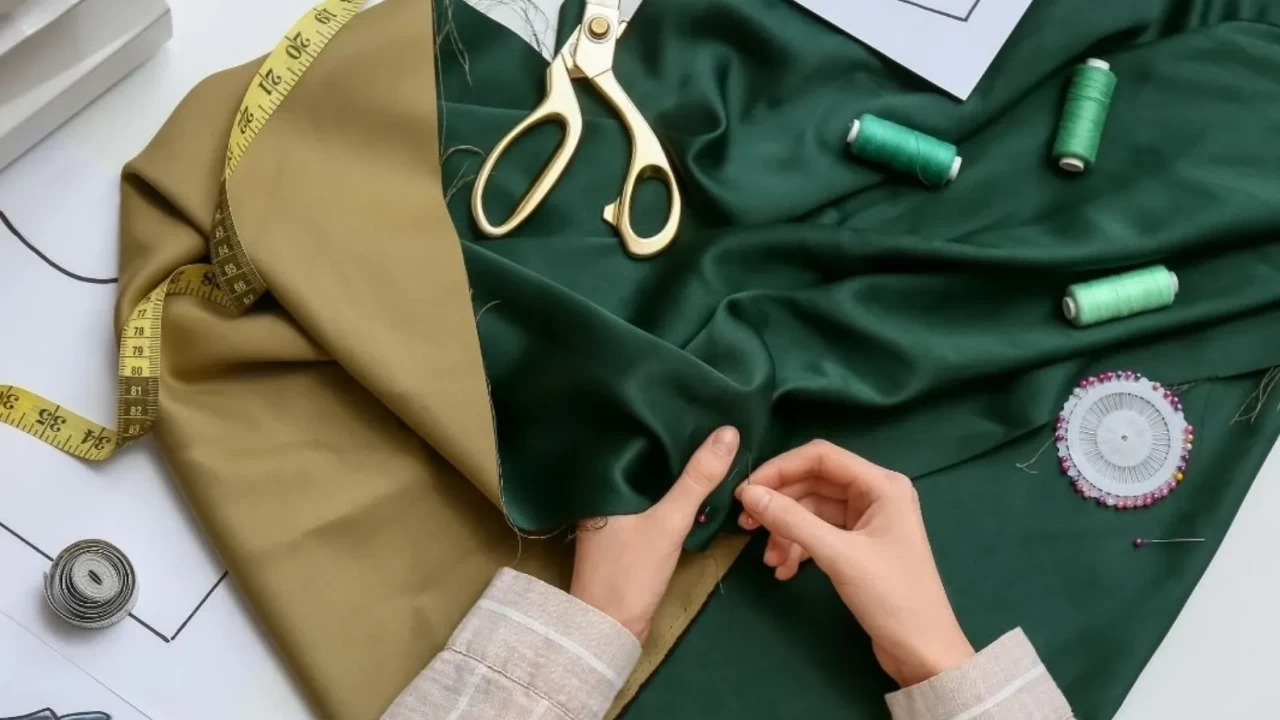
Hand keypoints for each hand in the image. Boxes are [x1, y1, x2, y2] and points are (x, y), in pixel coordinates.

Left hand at [571, 426, 738, 641]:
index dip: (658, 421)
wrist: (610, 628)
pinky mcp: (626, 536)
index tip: (689, 400)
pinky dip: (670, 497)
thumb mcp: (669, 520)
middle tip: (706, 418)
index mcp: (601, 483)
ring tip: (706, 445)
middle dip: (671, 446)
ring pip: (649, 484)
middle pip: (642, 462)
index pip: (630, 440)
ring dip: (673, 473)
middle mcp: (602, 495)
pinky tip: (691, 488)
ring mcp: (613, 517)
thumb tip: (728, 431)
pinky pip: (652, 504)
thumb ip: (697, 479)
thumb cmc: (631, 570)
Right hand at [735, 440, 973, 687]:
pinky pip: (819, 534)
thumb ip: (792, 521)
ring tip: (770, 561)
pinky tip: (785, 571)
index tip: (746, 491)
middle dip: (780, 504)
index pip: (821, 457)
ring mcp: (867, 521)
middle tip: (746, 526)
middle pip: (814, 484)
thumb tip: (748, 494)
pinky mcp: (859, 546)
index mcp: (882, 484)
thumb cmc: (891, 596)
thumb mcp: (838, 555)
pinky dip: (799, 548)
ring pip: (813, 512)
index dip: (780, 469)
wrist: (923, 651)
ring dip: (787, 532)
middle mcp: (876, 494)